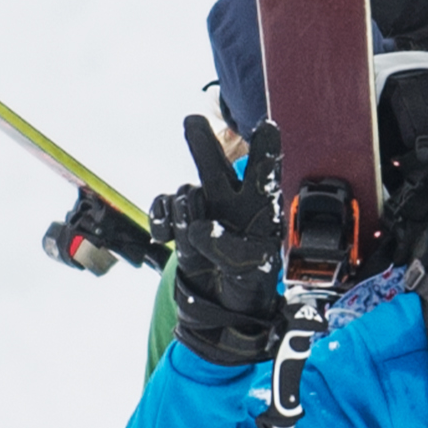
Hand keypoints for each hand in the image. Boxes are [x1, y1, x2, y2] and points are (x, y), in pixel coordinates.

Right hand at [150, 115, 282, 364]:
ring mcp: (205, 210)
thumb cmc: (251, 283)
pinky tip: (164, 235)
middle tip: (192, 121)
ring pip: (186, 193)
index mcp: (262, 208)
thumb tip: (199, 228)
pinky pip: (164, 208)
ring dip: (185, 212)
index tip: (268, 127)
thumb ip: (228, 248)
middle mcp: (233, 202)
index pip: (266, 174)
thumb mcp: (252, 269)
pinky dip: (160, 219)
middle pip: (217, 166)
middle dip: (204, 144)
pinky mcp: (181, 223)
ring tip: (192, 235)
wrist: (224, 307)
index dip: (265, 149)